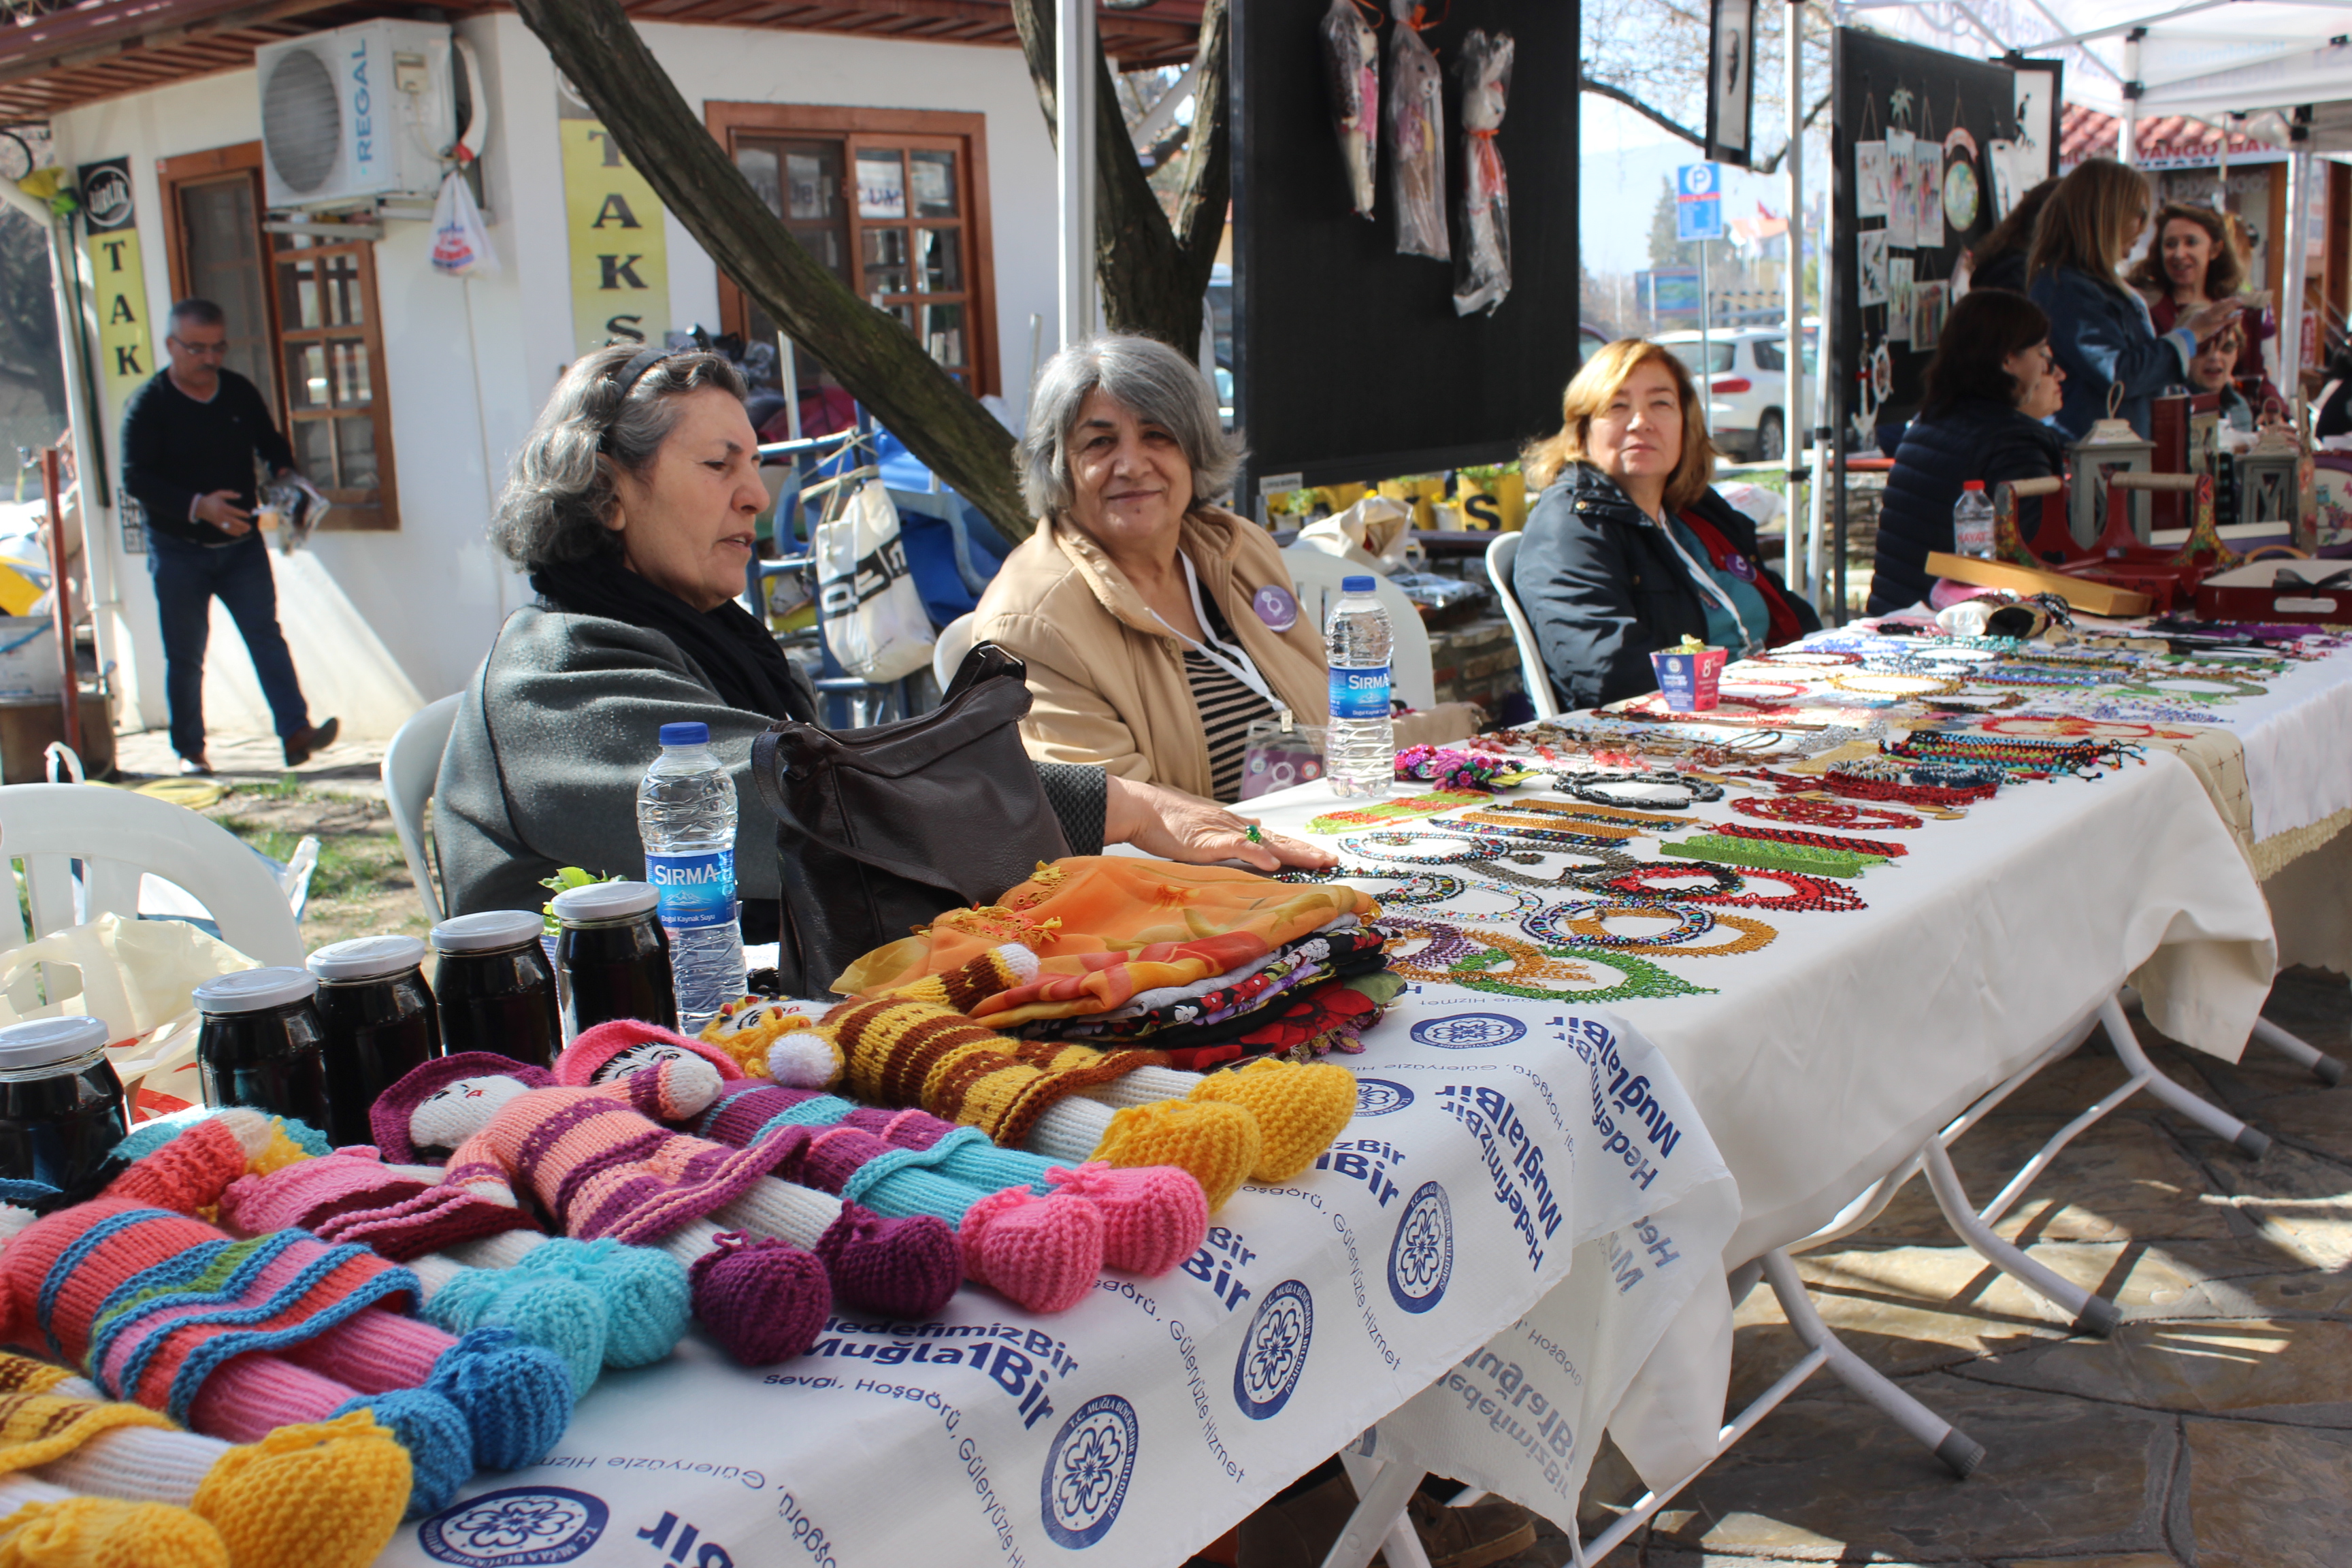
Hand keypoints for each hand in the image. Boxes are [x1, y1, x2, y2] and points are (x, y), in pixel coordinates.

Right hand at [193, 490, 252, 533]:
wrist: (200, 507)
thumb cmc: (212, 499)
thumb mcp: (219, 494)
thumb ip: (229, 494)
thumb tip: (240, 495)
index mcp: (222, 507)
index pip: (234, 511)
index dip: (241, 514)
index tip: (249, 515)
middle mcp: (221, 515)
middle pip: (233, 521)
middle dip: (241, 524)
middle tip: (250, 526)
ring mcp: (219, 521)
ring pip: (230, 527)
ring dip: (239, 530)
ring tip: (247, 530)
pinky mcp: (217, 525)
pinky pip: (225, 530)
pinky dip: (232, 533)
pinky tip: (239, 534)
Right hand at [1103, 774, 1337, 872]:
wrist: (1144, 809)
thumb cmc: (1170, 821)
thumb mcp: (1208, 827)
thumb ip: (1236, 831)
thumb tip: (1260, 826)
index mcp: (1238, 828)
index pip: (1276, 840)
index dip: (1301, 849)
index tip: (1323, 858)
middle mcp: (1238, 828)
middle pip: (1280, 841)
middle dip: (1308, 852)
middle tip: (1334, 861)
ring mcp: (1225, 833)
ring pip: (1268, 844)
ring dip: (1295, 853)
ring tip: (1318, 862)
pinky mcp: (1209, 841)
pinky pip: (1239, 847)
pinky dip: (1258, 855)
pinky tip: (1274, 863)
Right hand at [2183, 296, 2253, 343]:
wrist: (2183, 337)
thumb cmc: (2183, 334)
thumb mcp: (2187, 325)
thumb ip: (2194, 323)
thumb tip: (2193, 323)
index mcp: (2200, 313)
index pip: (2213, 306)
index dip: (2221, 303)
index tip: (2227, 300)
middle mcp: (2206, 313)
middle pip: (2220, 304)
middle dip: (2229, 301)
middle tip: (2237, 298)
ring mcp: (2210, 319)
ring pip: (2224, 309)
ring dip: (2233, 305)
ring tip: (2241, 302)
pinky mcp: (2213, 325)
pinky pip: (2226, 320)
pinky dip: (2233, 318)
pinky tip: (2240, 316)